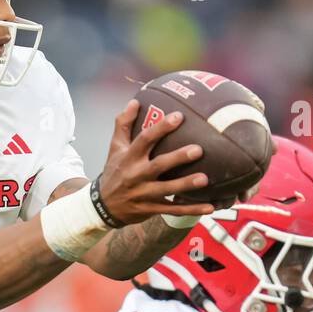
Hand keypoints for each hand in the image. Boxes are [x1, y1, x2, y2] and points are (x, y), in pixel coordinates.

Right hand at [94, 99, 214, 225]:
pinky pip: (173, 210)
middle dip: (177, 158)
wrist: (102, 206)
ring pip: (167, 190)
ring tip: (205, 179)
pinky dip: (191, 210)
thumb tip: (135, 101)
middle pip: (158, 166)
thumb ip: (123, 124)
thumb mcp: (115, 148)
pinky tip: (210, 207)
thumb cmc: (114, 172)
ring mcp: (144, 194)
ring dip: (186, 185)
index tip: (178, 116)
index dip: (161, 128)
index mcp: (129, 158)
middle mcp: (136, 175)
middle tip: (198, 149)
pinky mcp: (151, 209)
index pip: (144, 140)